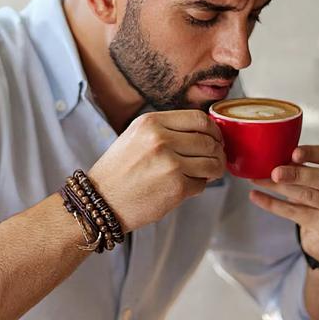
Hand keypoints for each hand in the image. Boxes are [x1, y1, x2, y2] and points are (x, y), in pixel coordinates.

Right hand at [89, 110, 226, 232]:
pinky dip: (198, 186)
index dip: (213, 130)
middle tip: (214, 159)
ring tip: (206, 173)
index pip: (199, 118)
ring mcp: (170, 164)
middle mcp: (161, 140)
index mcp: (151, 122)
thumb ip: (167, 129)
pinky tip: (185, 186)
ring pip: (212, 163)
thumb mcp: (136, 136)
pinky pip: (202, 184)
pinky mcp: (176, 188)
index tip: (215, 138)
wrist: (101, 201)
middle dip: (217, 152)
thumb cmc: (118, 170)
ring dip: (214, 170)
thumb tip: (204, 132)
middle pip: (209, 141)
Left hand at [249, 145, 318, 262]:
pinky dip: (273, 204)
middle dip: (297, 174)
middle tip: (274, 171)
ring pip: (308, 196)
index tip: (293, 153)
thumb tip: (274, 154)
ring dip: (279, 187)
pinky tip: (257, 196)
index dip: (314, 154)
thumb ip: (307, 165)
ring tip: (256, 179)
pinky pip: (297, 213)